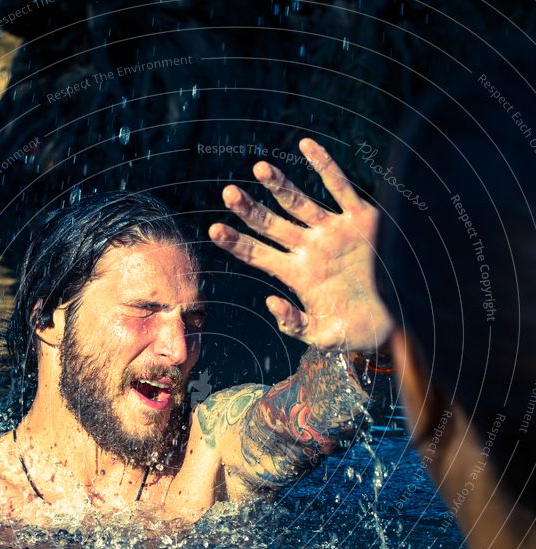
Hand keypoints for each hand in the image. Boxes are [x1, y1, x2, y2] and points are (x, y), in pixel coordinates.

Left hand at [209, 138, 392, 352]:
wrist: (402, 318)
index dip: (236, 241)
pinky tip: (306, 145)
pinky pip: (339, 187)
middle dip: (249, 209)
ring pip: (299, 202)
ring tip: (259, 168)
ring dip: (279, 185)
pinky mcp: (360, 219)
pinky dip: (324, 166)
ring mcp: (333, 231)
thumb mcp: (325, 336)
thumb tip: (269, 303)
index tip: (213, 230)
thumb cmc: (361, 331)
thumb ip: (295, 324)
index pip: (257, 254)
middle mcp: (310, 249)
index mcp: (297, 274)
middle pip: (271, 224)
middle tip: (228, 194)